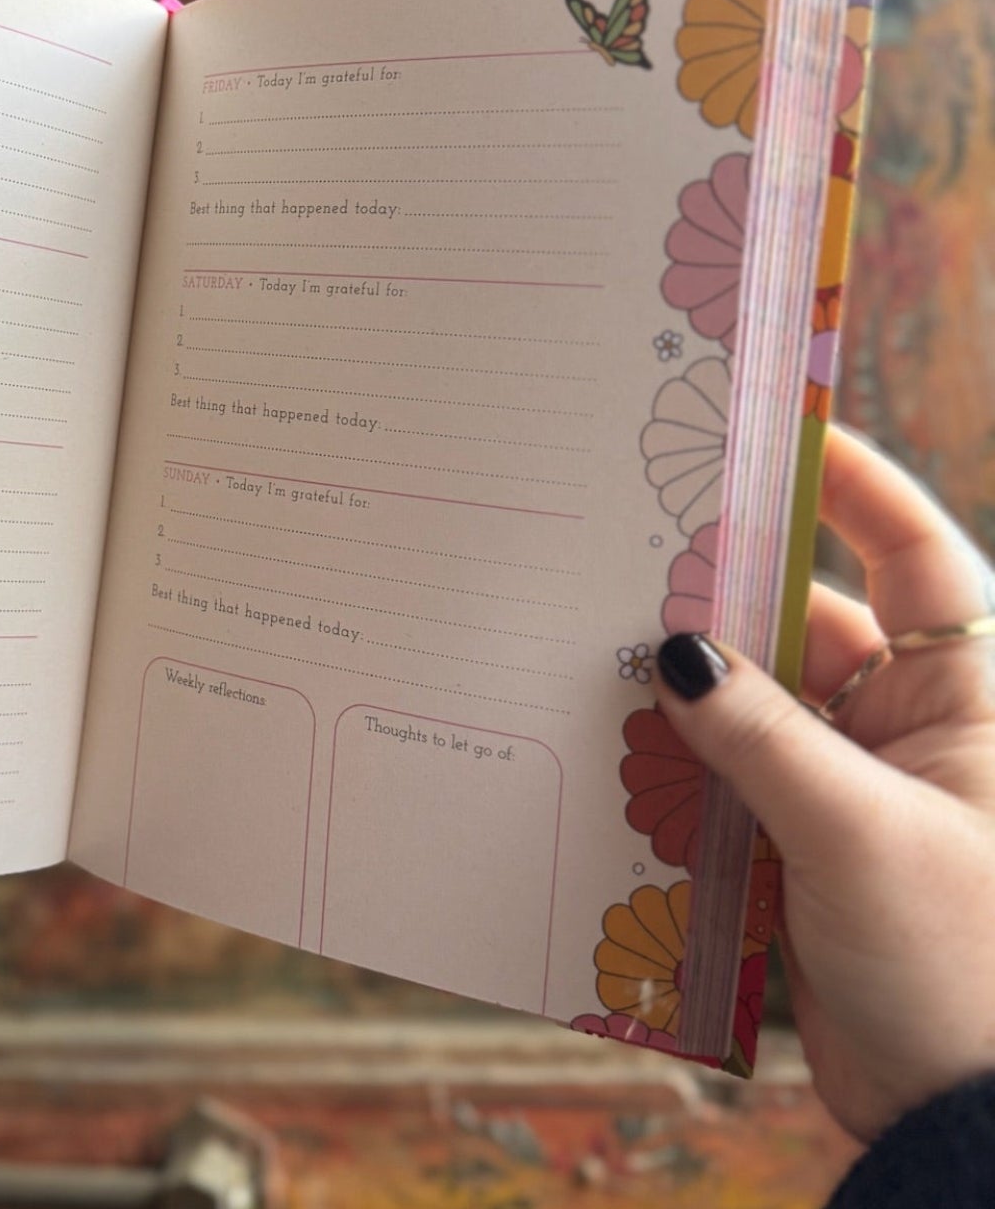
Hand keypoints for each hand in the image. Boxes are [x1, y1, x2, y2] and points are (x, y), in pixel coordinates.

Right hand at [656, 426, 994, 1142]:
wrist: (961, 1123)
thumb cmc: (961, 963)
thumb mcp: (861, 832)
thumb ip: (763, 736)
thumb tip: (675, 651)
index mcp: (964, 694)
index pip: (912, 555)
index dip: (853, 485)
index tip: (773, 432)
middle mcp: (907, 725)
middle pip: (804, 627)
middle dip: (724, 604)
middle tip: (627, 560)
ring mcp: (849, 786)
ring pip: (752, 706)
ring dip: (687, 696)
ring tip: (597, 657)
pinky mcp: (800, 846)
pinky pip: (726, 779)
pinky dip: (675, 768)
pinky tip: (611, 751)